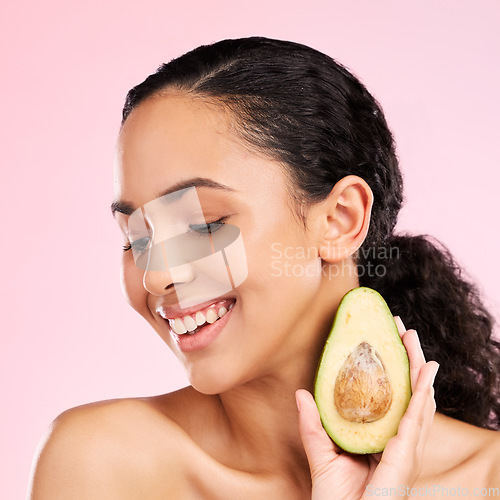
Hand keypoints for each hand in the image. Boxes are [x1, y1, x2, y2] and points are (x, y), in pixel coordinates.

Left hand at [296, 317, 438, 499]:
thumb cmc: (336, 497)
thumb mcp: (321, 453)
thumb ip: (313, 424)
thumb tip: (301, 393)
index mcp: (382, 438)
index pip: (394, 397)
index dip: (395, 370)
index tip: (388, 341)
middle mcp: (399, 441)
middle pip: (410, 394)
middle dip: (410, 361)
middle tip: (404, 331)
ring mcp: (405, 449)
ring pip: (419, 401)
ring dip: (419, 369)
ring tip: (415, 341)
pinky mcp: (404, 456)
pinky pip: (416, 420)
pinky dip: (424, 394)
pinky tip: (426, 373)